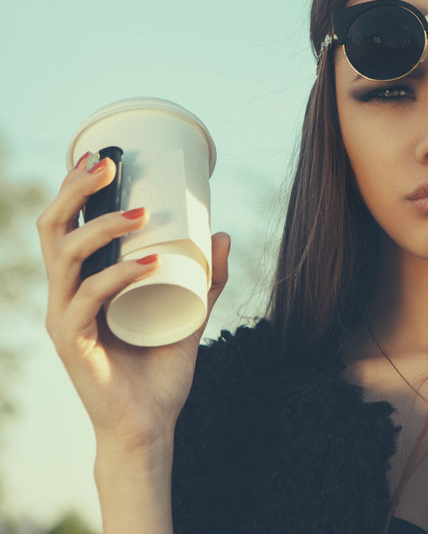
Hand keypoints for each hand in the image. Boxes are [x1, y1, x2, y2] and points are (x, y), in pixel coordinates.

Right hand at [36, 155, 230, 450]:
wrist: (150, 425)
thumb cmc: (159, 370)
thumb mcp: (190, 313)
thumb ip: (206, 279)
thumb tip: (222, 233)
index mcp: (82, 282)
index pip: (66, 224)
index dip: (76, 187)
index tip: (103, 155)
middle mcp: (65, 294)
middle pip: (53, 228)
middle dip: (76, 189)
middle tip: (109, 164)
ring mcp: (63, 318)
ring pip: (65, 257)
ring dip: (102, 227)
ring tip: (143, 212)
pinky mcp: (71, 343)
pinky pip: (85, 300)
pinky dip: (118, 276)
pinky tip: (151, 262)